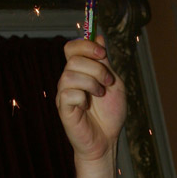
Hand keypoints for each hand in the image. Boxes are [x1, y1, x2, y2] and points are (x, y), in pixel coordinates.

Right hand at [56, 36, 125, 166]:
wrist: (107, 140)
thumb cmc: (110, 114)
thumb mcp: (114, 84)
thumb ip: (105, 63)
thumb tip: (99, 37)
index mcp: (81, 71)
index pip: (72, 48)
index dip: (85, 45)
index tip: (103, 54)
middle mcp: (69, 80)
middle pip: (73, 59)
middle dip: (96, 68)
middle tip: (108, 82)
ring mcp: (64, 93)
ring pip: (70, 74)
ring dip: (91, 83)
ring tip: (99, 95)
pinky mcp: (63, 108)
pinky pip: (67, 93)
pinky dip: (82, 98)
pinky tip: (87, 107)